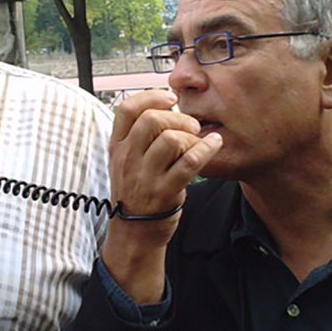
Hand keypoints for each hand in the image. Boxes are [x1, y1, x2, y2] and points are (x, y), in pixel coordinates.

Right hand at [101, 90, 221, 302]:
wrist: (134, 233)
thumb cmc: (136, 193)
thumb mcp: (125, 162)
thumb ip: (137, 136)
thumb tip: (164, 105)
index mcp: (117, 147)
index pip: (126, 109)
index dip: (150, 97)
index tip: (170, 99)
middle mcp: (128, 159)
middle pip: (151, 120)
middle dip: (177, 117)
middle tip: (190, 125)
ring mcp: (145, 177)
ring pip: (170, 140)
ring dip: (191, 135)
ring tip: (198, 140)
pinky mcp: (164, 192)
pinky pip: (189, 163)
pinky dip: (206, 149)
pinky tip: (214, 144)